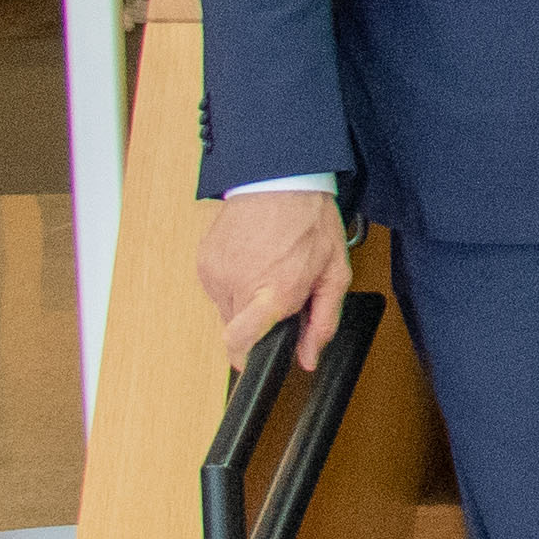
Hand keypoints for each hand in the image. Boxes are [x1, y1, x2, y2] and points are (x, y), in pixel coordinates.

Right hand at [198, 186, 355, 368]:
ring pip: (225, 310)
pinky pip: (216, 289)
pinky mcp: (204, 261)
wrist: (280, 179)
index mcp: (273, 292)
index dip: (245, 358)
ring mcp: (217, 273)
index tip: (254, 359)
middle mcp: (239, 285)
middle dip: (257, 323)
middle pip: (236, 330)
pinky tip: (252, 262)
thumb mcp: (334, 273)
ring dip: (245, 302)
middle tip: (279, 295)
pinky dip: (233, 283)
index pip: (240, 343)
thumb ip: (323, 321)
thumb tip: (309, 356)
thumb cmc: (309, 221)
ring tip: (266, 272)